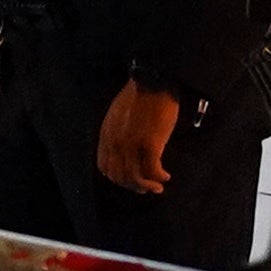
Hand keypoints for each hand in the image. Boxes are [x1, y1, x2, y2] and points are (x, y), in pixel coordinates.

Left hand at [94, 78, 183, 195]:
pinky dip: (159, 177)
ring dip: (146, 186)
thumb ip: (117, 132)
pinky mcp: (150, 144)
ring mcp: (132, 145)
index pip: (105, 167)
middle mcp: (116, 143)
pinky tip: (165, 176)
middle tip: (146, 189)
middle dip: (132, 186)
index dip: (117, 178)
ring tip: (157, 187)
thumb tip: (126, 148)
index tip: (130, 180)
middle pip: (119, 176)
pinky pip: (152, 170)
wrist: (153, 82)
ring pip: (134, 178)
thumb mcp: (118, 115)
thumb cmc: (140, 95)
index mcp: (106, 135)